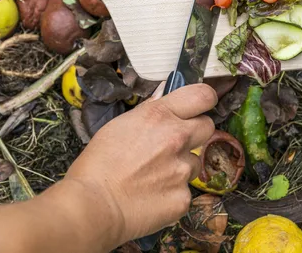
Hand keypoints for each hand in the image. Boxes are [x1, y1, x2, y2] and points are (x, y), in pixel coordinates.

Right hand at [63, 84, 216, 244]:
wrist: (93, 205)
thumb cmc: (98, 165)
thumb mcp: (120, 125)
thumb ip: (149, 112)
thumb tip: (163, 100)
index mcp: (159, 116)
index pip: (202, 96)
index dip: (204, 100)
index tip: (201, 106)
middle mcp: (177, 138)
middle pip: (207, 127)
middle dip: (195, 133)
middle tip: (174, 144)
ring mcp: (183, 169)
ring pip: (195, 162)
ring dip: (181, 166)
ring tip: (154, 176)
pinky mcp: (184, 196)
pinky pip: (185, 190)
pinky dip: (172, 193)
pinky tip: (152, 195)